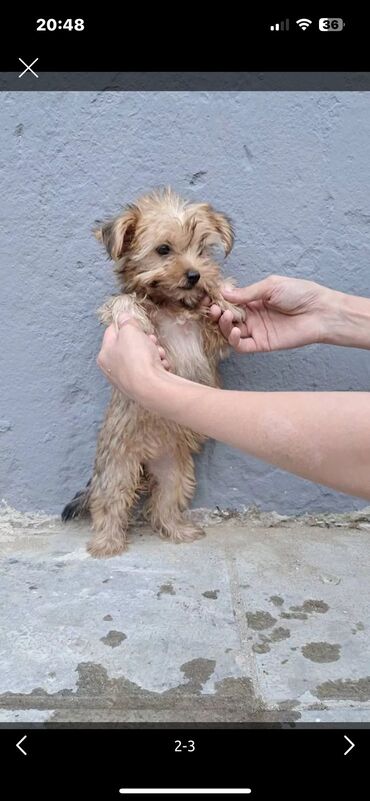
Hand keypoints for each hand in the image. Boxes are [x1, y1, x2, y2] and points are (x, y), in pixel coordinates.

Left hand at [97, 315, 169, 398]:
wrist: (151, 387)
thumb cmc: (137, 358)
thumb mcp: (130, 331)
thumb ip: (126, 322)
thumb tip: (123, 316)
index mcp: (104, 354)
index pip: (112, 331)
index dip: (126, 324)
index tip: (137, 323)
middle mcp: (113, 368)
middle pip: (129, 345)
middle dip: (144, 340)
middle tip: (151, 339)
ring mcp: (127, 379)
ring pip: (142, 357)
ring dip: (153, 352)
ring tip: (158, 354)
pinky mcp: (141, 386)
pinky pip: (150, 369)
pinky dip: (157, 365)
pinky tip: (161, 366)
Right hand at [209, 275, 335, 352]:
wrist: (319, 311)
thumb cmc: (300, 294)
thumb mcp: (270, 286)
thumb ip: (246, 292)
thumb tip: (224, 292)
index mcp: (254, 299)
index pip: (230, 302)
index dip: (219, 301)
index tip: (209, 298)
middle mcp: (253, 315)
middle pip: (227, 318)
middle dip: (217, 313)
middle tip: (214, 308)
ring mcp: (257, 330)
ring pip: (230, 332)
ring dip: (222, 325)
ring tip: (224, 317)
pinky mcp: (262, 344)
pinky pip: (241, 346)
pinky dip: (232, 340)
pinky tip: (233, 331)